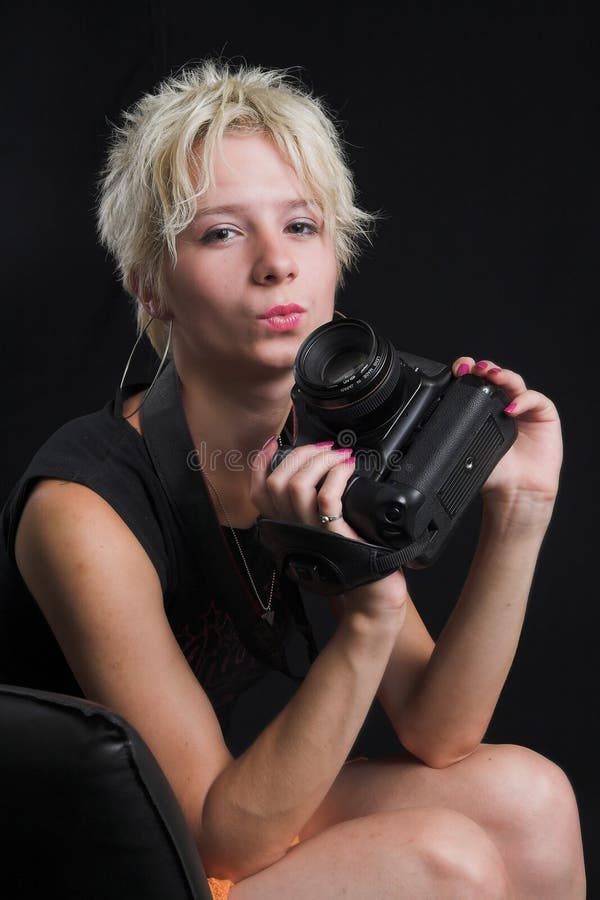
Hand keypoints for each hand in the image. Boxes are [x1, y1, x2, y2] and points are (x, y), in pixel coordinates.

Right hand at [250, 438, 406, 612]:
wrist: (370, 593)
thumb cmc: (350, 560)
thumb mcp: (320, 531)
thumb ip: (309, 509)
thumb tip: (315, 473)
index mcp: (285, 526)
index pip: (258, 491)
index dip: (261, 463)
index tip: (274, 444)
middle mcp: (292, 529)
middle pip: (276, 481)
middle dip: (301, 454)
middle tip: (325, 450)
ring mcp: (311, 532)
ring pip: (297, 485)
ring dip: (320, 461)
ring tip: (340, 457)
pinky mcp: (333, 535)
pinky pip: (326, 498)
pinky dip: (337, 475)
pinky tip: (348, 469)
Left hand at [453, 358, 562, 526]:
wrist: (515, 492)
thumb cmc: (494, 474)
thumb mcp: (466, 451)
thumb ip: (452, 436)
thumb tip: (424, 429)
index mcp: (483, 409)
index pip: (475, 382)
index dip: (467, 371)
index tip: (457, 369)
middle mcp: (504, 404)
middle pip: (495, 376)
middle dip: (484, 368)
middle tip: (474, 368)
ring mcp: (524, 408)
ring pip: (514, 382)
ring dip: (503, 375)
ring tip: (492, 376)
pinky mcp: (544, 415)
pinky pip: (536, 399)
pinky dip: (524, 400)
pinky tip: (512, 408)